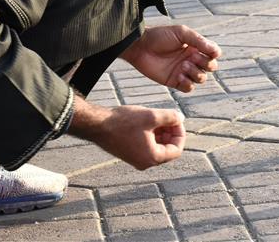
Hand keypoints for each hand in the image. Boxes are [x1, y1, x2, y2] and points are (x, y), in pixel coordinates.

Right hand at [69, 98, 184, 169]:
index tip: (176, 119)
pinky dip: (151, 134)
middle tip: (168, 117)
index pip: (176, 149)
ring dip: (161, 132)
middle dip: (170, 132)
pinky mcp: (129, 153)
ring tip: (157, 116)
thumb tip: (180, 118)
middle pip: (167, 149)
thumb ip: (170, 117)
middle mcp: (145, 163)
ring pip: (157, 146)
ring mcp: (136, 159)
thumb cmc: (123, 121)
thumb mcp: (151, 116)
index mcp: (152, 158)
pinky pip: (146, 146)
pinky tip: (147, 121)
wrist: (97, 125)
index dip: (179, 133)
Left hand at [121, 25, 220, 91]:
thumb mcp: (181, 33)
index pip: (213, 53)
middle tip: (192, 57)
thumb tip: (216, 52)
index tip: (208, 51)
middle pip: (210, 67)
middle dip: (205, 64)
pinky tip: (179, 76)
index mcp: (195, 46)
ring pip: (201, 78)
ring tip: (183, 65)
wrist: (140, 46)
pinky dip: (188, 83)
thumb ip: (198, 40)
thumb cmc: (160, 36)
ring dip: (196, 73)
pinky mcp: (174, 81)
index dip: (213, 54)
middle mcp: (191, 59)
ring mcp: (184, 71)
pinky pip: (189, 88)